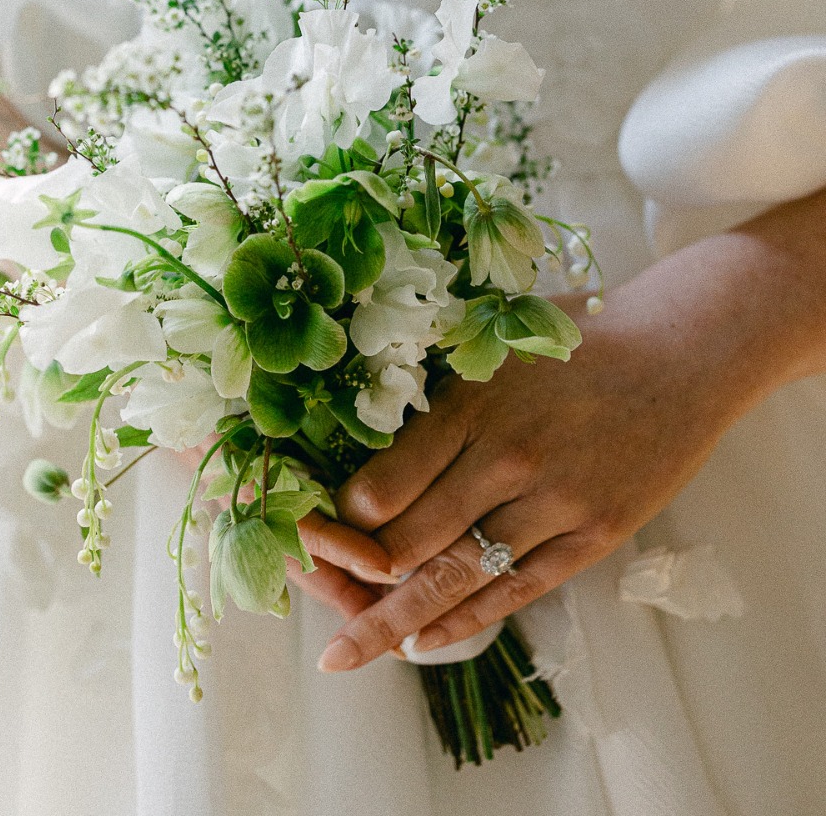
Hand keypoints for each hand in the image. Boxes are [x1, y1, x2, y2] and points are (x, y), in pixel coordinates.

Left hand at [297, 227, 804, 672]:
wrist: (683, 350)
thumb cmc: (578, 334)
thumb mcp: (493, 340)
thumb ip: (433, 384)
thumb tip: (355, 424)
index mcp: (472, 401)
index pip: (381, 488)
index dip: (335, 523)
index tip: (303, 532)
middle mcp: (507, 458)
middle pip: (409, 544)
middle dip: (351, 579)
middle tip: (309, 595)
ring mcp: (554, 504)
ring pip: (456, 580)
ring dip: (394, 621)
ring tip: (347, 651)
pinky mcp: (593, 536)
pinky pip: (515, 592)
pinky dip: (464, 621)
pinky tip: (424, 642)